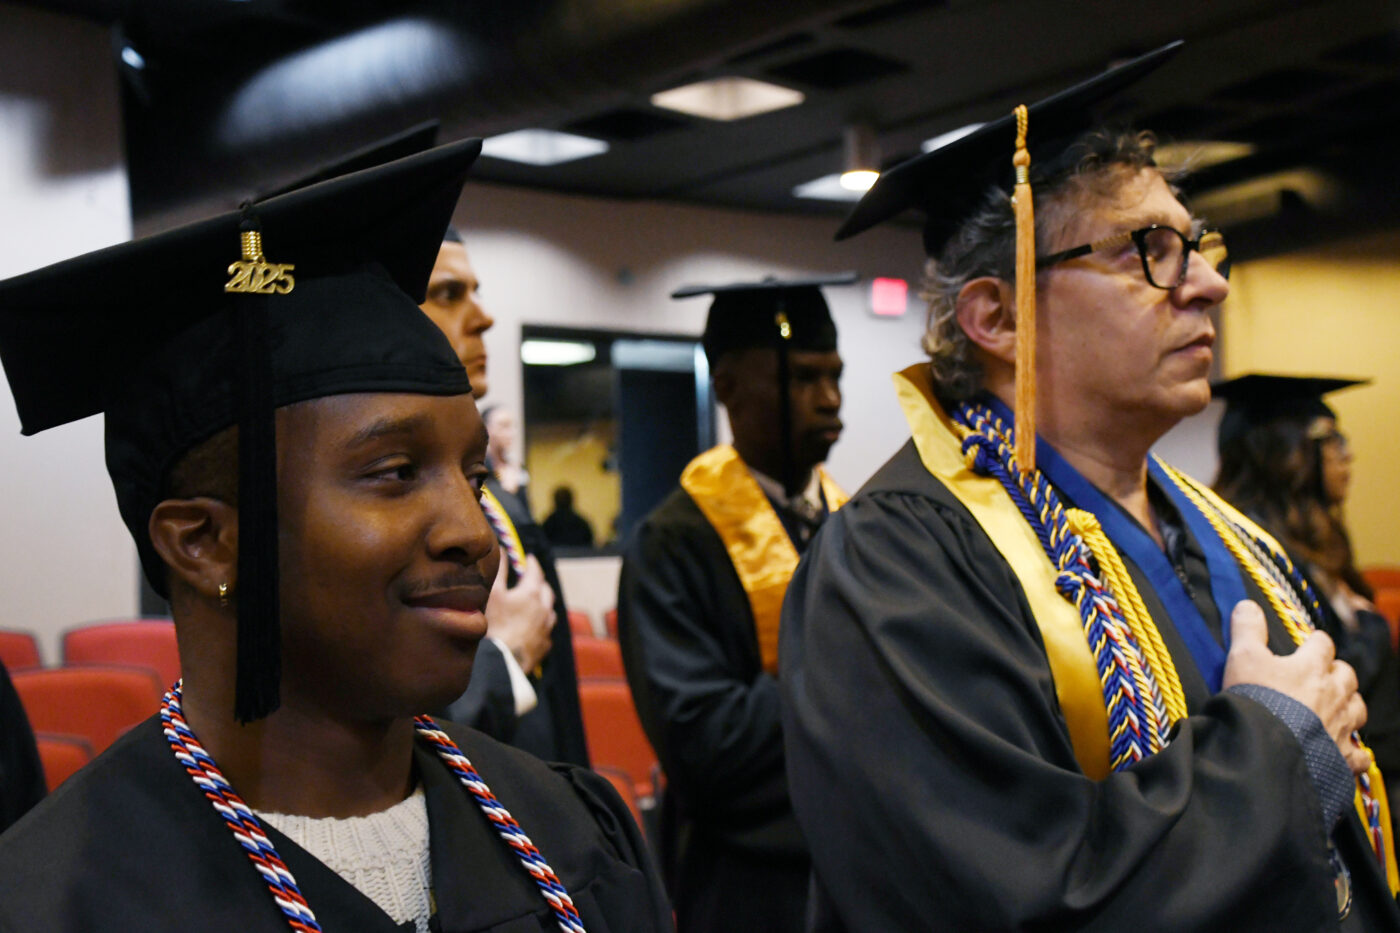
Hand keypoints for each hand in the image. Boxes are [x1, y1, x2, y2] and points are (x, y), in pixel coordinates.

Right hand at [484, 555, 555, 671]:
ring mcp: (546, 629)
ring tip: (534, 603)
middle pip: (546, 591)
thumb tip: (503, 550)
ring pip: (550, 611)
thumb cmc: (493, 625)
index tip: (528, 558)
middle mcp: (544, 609)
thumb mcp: (492, 593)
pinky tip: (533, 627)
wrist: (501, 662)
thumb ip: (500, 570)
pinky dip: (541, 624)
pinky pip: (546, 630)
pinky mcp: (544, 646)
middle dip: (540, 583)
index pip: (536, 572)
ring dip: (543, 604)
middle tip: (531, 579)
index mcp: (532, 594)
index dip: (531, 563)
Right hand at [1223, 600, 1369, 773]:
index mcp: (1311, 668)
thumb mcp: (1242, 658)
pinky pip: (1359, 755)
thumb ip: (1247, 629)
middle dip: (1337, 673)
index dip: (1315, 642)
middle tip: (1322, 676)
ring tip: (1335, 708)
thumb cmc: (1254, 700)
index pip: (1322, 644)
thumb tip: (1247, 603)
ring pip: (1358, 710)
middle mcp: (1333, 694)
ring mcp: (1340, 726)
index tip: (1307, 644)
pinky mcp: (1341, 757)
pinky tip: (1344, 751)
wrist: (1264, 750)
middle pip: (1347, 675)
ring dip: (1349, 706)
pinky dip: (1354, 752)